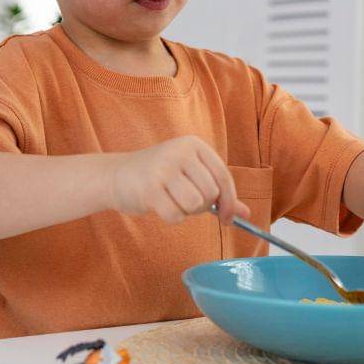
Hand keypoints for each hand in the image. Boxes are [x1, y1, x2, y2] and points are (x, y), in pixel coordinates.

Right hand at [105, 135, 249, 224]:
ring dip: (187, 211)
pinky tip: (160, 206)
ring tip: (173, 201)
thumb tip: (246, 214)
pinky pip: (175, 215)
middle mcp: (180, 152)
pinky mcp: (149, 188)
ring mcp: (164, 168)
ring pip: (195, 204)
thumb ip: (219, 194)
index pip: (223, 176)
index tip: (228, 218)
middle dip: (203, 206)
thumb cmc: (159, 176)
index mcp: (194, 145)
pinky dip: (171, 218)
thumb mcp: (191, 175)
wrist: (116, 175)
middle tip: (186, 202)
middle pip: (211, 193)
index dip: (230, 201)